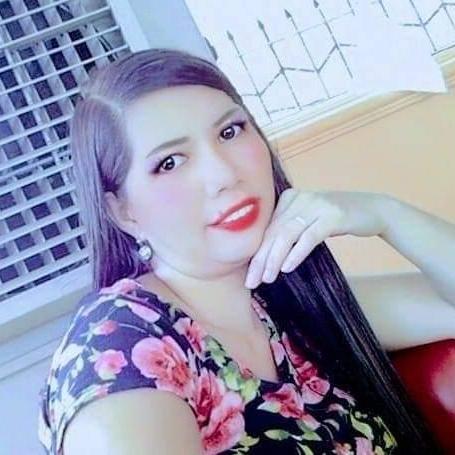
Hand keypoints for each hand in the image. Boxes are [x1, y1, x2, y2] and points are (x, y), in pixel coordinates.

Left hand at [244, 188, 390, 287]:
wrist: (374, 210)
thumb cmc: (336, 220)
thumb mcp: (309, 221)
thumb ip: (288, 230)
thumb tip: (264, 257)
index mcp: (289, 198)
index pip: (267, 229)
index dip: (256, 252)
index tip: (249, 276)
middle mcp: (300, 198)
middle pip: (274, 232)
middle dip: (261, 259)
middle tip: (252, 282)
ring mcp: (316, 205)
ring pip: (287, 234)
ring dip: (275, 258)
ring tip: (267, 278)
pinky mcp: (333, 215)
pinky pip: (309, 236)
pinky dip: (296, 253)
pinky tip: (288, 268)